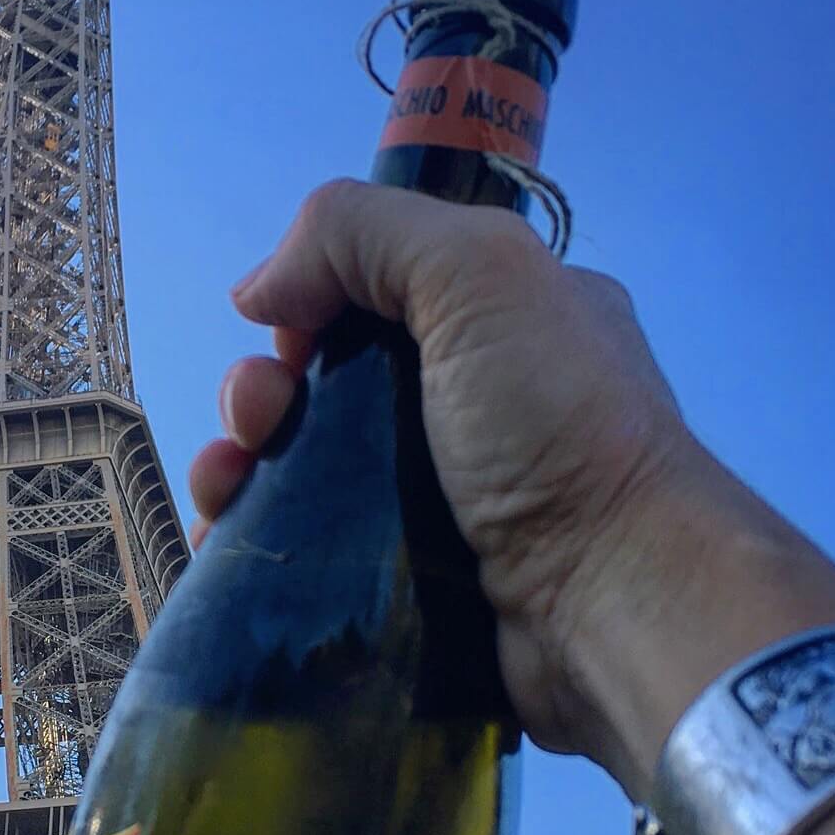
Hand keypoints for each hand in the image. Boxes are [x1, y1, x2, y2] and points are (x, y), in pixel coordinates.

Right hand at [191, 180, 834, 791]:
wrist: (610, 600)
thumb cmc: (556, 423)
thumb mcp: (477, 271)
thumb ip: (360, 234)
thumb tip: (255, 289)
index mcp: (505, 318)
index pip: (377, 289)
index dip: (313, 302)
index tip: (289, 337)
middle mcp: (476, 404)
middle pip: (327, 381)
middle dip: (264, 388)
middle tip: (259, 420)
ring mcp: (443, 499)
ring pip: (307, 467)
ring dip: (241, 462)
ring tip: (224, 487)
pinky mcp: (412, 579)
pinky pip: (311, 548)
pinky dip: (256, 536)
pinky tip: (225, 538)